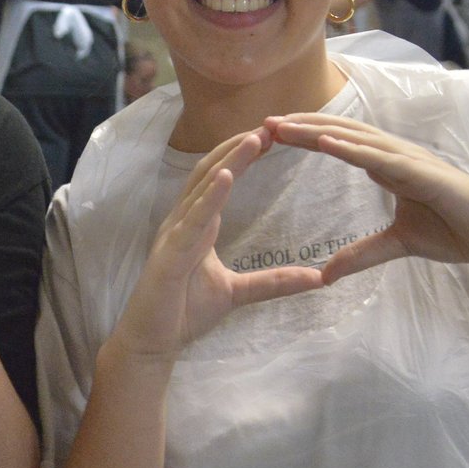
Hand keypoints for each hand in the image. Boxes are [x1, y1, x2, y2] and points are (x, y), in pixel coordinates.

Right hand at [102, 130, 325, 364]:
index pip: (220, 177)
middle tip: (272, 125)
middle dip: (239, 146)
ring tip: (255, 139)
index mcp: (197, 224)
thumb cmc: (184, 312)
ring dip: (228, 161)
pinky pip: (191, 220)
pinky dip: (209, 196)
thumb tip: (316, 277)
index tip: (274, 135)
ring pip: (201, 187)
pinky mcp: (169, 254)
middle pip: (210, 170)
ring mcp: (174, 234)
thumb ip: (272, 282)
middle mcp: (183, 220)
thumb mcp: (237, 293)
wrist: (152, 342)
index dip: (243, 155)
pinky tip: (226, 177)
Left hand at [261, 113, 468, 281]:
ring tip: (282, 126)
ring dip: (317, 130)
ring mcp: (412, 161)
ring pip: (356, 139)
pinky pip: (383, 158)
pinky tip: (327, 143)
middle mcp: (397, 156)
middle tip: (262, 123)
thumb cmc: (460, 233)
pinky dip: (354, 148)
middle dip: (301, 127)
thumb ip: (363, 254)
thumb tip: (327, 274)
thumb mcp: (399, 244)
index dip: (306, 137)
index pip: (339, 144)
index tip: (270, 136)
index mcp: (389, 166)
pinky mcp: (427, 174)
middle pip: (340, 133)